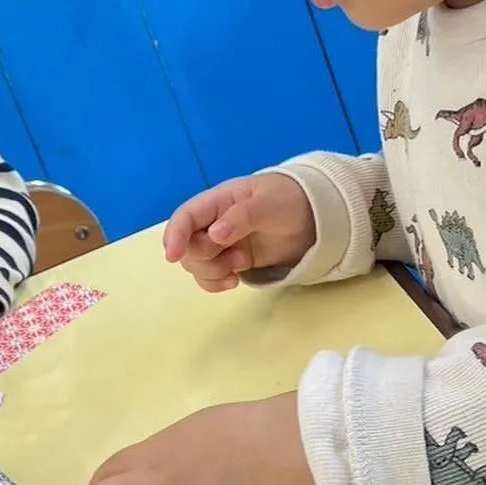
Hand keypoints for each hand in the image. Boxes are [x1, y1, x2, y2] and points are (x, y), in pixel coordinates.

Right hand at [164, 175, 315, 291]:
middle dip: (207, 259)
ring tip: (245, 262)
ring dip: (215, 271)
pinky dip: (216, 284)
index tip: (173, 256)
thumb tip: (215, 235)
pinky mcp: (227, 262)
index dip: (174, 236)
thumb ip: (242, 217)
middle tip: (239, 257)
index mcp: (215, 203)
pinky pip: (207, 278)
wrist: (312, 217)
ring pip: (195, 266)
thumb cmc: (288, 200)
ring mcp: (217, 245)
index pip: (184, 218)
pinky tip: (235, 280)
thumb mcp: (269, 203)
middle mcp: (209, 225)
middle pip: (187, 248)